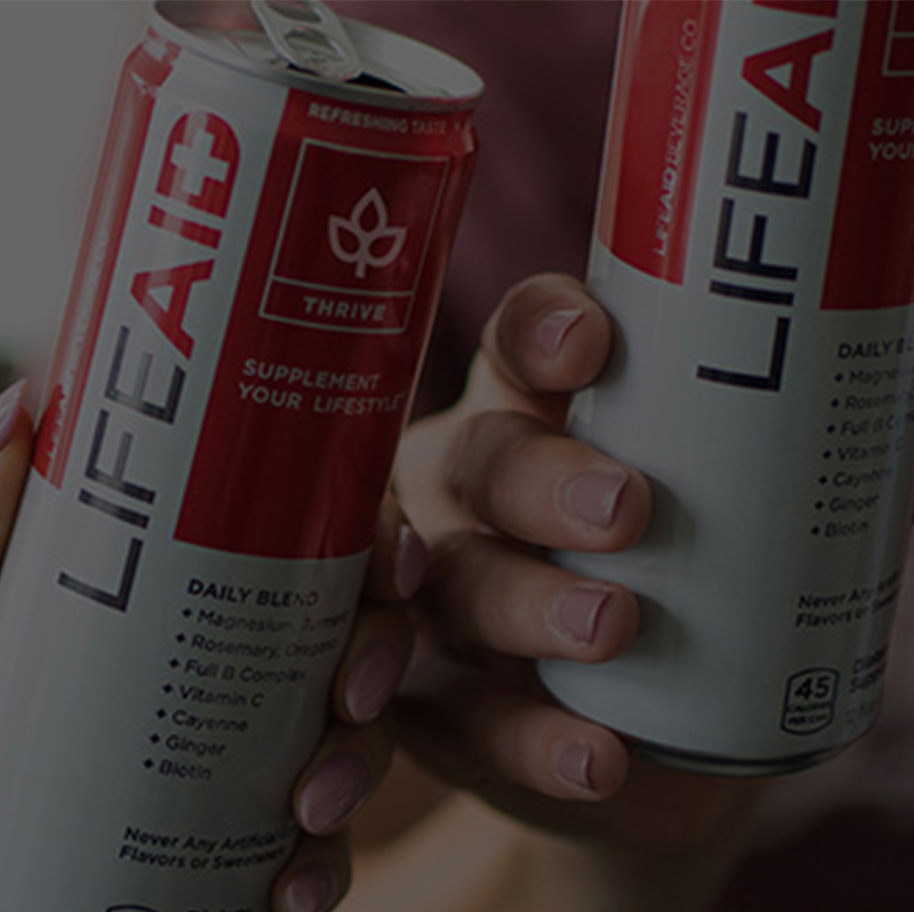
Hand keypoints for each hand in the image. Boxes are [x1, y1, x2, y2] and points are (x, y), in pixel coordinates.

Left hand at [0, 380, 421, 911]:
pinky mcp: (258, 826)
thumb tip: (26, 403)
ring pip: (361, 732)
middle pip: (364, 629)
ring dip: (363, 764)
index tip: (395, 567)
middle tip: (350, 694)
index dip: (386, 542)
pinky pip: (324, 842)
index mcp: (228, 579)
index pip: (331, 537)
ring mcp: (267, 739)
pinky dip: (326, 868)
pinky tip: (296, 890)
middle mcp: (263, 651)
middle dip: (382, 657)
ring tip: (312, 812)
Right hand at [392, 273, 913, 908]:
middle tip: (628, 511)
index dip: (539, 330)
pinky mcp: (446, 703)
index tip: (593, 345)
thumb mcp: (779, 524)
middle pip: (476, 456)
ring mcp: (452, 596)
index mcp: (548, 416)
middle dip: (538, 476)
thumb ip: (860, 467)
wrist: (661, 743)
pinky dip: (521, 738)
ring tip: (615, 629)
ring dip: (523, 603)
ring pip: (450, 581)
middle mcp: (478, 492)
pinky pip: (456, 717)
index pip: (517, 344)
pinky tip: (596, 760)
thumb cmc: (710, 591)